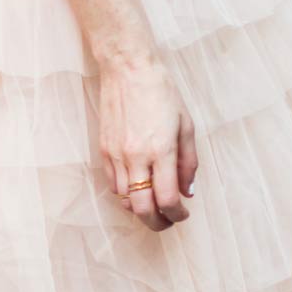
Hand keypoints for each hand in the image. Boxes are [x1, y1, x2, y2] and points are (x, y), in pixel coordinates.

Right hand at [98, 52, 196, 230]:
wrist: (127, 68)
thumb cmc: (161, 91)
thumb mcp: (186, 125)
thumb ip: (188, 162)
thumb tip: (188, 191)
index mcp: (161, 150)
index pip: (167, 199)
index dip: (177, 215)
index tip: (183, 214)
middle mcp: (136, 156)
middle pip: (142, 208)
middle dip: (156, 223)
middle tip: (167, 222)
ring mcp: (116, 154)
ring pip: (125, 200)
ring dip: (140, 210)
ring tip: (153, 206)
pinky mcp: (103, 149)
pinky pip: (113, 184)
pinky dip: (125, 194)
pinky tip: (137, 188)